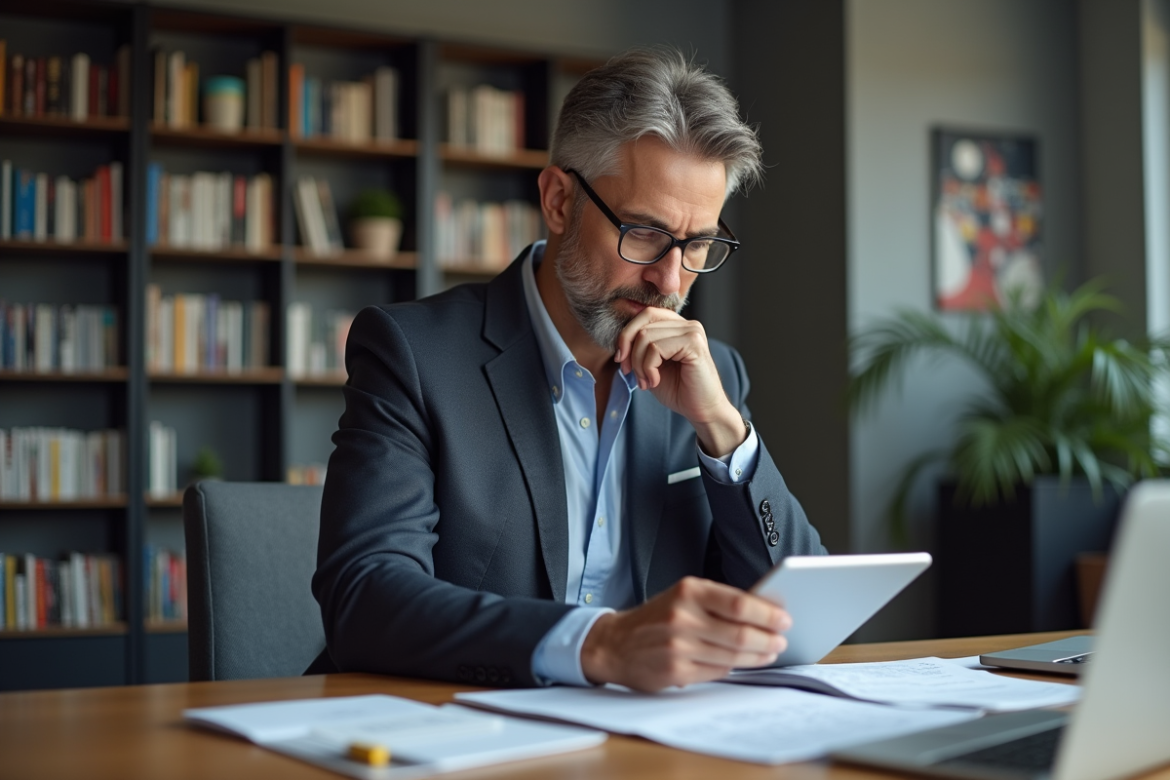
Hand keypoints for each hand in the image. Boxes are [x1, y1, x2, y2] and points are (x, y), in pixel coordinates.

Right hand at [579, 576, 790, 692]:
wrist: (615, 644)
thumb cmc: (655, 619)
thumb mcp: (682, 597)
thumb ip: (717, 602)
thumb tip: (762, 611)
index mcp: (688, 591)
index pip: (739, 603)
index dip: (767, 613)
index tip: (784, 619)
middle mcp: (682, 617)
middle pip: (740, 633)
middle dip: (767, 639)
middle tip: (781, 640)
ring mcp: (678, 646)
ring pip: (732, 655)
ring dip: (757, 656)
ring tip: (768, 652)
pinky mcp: (676, 671)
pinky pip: (717, 671)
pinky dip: (734, 667)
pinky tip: (742, 663)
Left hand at [614, 308, 746, 456]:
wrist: (701, 410)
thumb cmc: (678, 390)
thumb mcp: (650, 364)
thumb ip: (639, 347)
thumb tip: (619, 340)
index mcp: (677, 325)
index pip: (644, 314)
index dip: (626, 335)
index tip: (620, 360)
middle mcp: (687, 324)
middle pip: (642, 325)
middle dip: (629, 352)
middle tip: (629, 373)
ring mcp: (692, 331)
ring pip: (645, 337)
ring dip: (639, 365)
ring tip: (647, 381)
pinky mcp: (693, 344)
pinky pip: (655, 349)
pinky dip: (648, 368)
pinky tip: (655, 381)